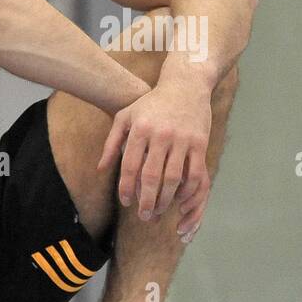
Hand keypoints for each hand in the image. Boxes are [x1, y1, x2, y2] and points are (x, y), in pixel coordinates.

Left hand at [97, 79, 211, 237]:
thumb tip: (101, 170)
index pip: (130, 165)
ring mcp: (182, 139)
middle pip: (151, 176)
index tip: (126, 202)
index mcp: (140, 129)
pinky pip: (194, 173)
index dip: (127, 188)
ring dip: (166, 199)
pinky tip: (180, 199)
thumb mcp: (126, 116)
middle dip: (146, 200)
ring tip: (159, 211)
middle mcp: (161, 134)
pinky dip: (187, 190)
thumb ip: (111, 143)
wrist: (185, 85)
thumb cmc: (152, 103)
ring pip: (173, 178)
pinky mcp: (199, 142)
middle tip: (143, 216)